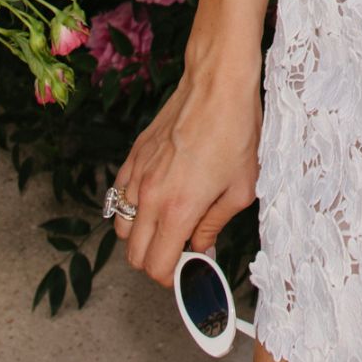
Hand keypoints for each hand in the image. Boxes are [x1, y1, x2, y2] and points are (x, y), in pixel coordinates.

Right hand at [111, 59, 260, 291]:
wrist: (217, 84)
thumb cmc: (236, 132)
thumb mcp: (241, 188)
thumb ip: (215, 224)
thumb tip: (201, 247)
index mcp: (178, 209)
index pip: (156, 267)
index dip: (172, 276)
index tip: (187, 269)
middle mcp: (150, 196)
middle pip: (134, 255)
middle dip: (156, 260)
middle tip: (181, 247)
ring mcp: (137, 175)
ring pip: (123, 227)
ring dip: (142, 234)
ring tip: (169, 220)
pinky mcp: (133, 156)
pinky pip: (120, 196)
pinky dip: (133, 206)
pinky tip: (158, 195)